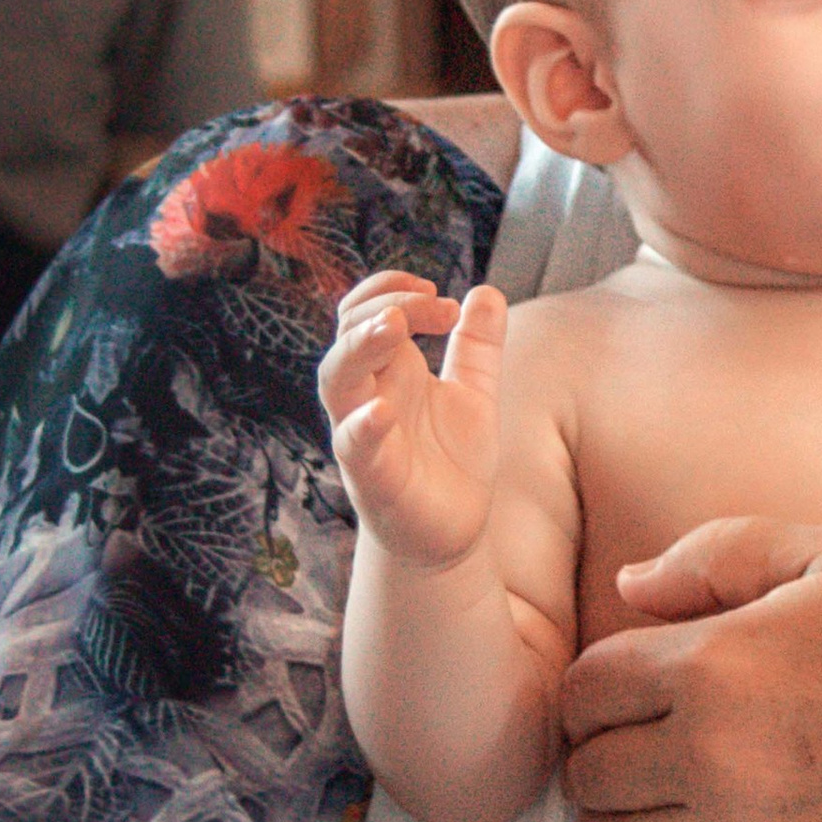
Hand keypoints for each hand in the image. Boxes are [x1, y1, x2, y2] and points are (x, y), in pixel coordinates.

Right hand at [317, 272, 505, 568]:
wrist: (452, 532)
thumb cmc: (452, 460)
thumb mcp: (474, 393)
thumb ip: (478, 345)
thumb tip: (485, 291)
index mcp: (389, 371)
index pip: (365, 311)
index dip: (392, 290)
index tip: (443, 296)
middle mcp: (367, 395)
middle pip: (348, 334)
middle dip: (383, 306)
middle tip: (434, 301)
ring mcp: (363, 435)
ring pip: (336, 380)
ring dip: (359, 347)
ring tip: (393, 326)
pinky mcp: (372, 477)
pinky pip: (354, 446)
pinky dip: (363, 425)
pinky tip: (382, 410)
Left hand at [563, 520, 821, 821]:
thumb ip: (721, 554)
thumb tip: (630, 588)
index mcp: (716, 661)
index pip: (585, 689)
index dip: (590, 693)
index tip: (617, 697)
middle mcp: (712, 755)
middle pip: (590, 772)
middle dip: (597, 757)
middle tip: (628, 750)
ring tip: (646, 803)